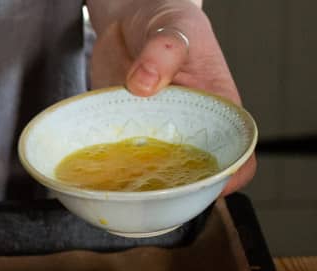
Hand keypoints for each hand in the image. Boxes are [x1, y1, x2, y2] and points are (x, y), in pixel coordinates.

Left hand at [89, 0, 255, 193]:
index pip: (238, 155)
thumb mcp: (173, 25)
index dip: (230, 178)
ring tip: (118, 190)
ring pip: (151, 176)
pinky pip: (117, 162)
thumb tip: (144, 83)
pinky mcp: (124, 137)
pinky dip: (106, 171)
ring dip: (136, 187)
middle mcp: (187, 130)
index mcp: (216, 108)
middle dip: (174, 192)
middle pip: (191, 176)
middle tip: (149, 194)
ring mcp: (154, 137)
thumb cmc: (165, 19)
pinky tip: (91, 175)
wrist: (128, 17)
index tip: (209, 190)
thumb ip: (163, 50)